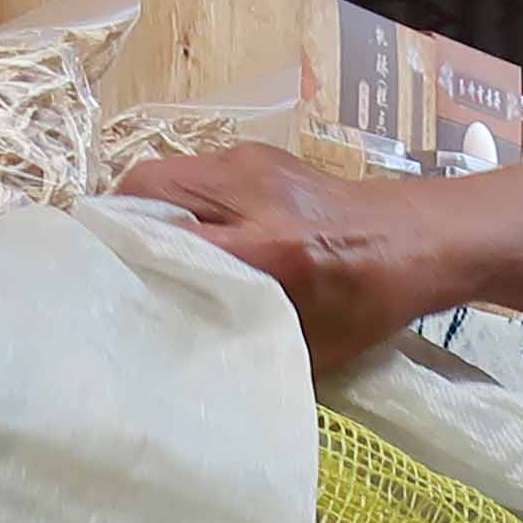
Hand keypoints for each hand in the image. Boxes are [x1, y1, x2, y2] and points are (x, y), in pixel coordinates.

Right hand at [109, 145, 429, 377]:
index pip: (165, 236)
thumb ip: (246, 346)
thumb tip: (180, 367)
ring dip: (144, 213)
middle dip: (121, 230)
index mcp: (271, 246)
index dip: (123, 260)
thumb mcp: (312, 346)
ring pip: (163, 174)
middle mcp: (252, 191)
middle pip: (147, 190)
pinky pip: (191, 172)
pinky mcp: (256, 155)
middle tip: (112, 272)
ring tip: (141, 257)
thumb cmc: (373, 300)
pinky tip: (179, 236)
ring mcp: (252, 162)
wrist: (422, 238)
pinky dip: (172, 201)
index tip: (100, 290)